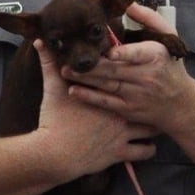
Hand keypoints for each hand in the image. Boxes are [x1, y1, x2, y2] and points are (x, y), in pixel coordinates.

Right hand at [34, 39, 156, 177]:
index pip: (130, 81)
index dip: (139, 76)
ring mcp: (122, 134)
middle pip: (145, 103)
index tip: (144, 74)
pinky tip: (149, 145)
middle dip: (151, 100)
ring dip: (154, 126)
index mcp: (107, 95)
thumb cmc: (54, 119)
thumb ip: (48, 63)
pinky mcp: (121, 153)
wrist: (54, 153)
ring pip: (151, 129)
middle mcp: (119, 113)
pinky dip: (149, 149)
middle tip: (155, 97)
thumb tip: (39, 41)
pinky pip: (145, 152)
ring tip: (155, 121)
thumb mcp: (51, 88)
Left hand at [64, 4, 194, 131]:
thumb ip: (148, 18)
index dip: (123, 54)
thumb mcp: (168, 37)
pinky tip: (74, 91)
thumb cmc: (170, 64)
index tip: (109, 52)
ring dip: (86, 79)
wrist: (181, 103)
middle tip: (71, 58)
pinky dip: (90, 97)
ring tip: (66, 70)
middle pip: (116, 70)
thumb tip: (128, 3)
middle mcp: (146, 77)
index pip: (138, 54)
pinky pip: (106, 103)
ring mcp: (137, 95)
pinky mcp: (129, 109)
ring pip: (108, 86)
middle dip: (93, 65)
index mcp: (155, 56)